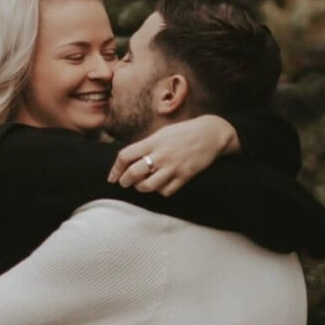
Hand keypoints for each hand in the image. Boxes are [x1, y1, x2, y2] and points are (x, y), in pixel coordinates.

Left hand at [108, 115, 238, 195]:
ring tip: (142, 185)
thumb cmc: (183, 132)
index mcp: (153, 141)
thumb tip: (129, 160)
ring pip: (148, 186)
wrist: (210, 133)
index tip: (113, 177)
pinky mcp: (185, 175)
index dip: (115, 169)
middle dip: (125, 181)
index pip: (125, 156)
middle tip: (125, 183)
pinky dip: (160, 191)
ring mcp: (173, 166)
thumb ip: (146, 145)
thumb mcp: (162, 133)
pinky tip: (161, 186)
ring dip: (141, 188)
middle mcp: (161, 154)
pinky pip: (166, 191)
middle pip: (133, 173)